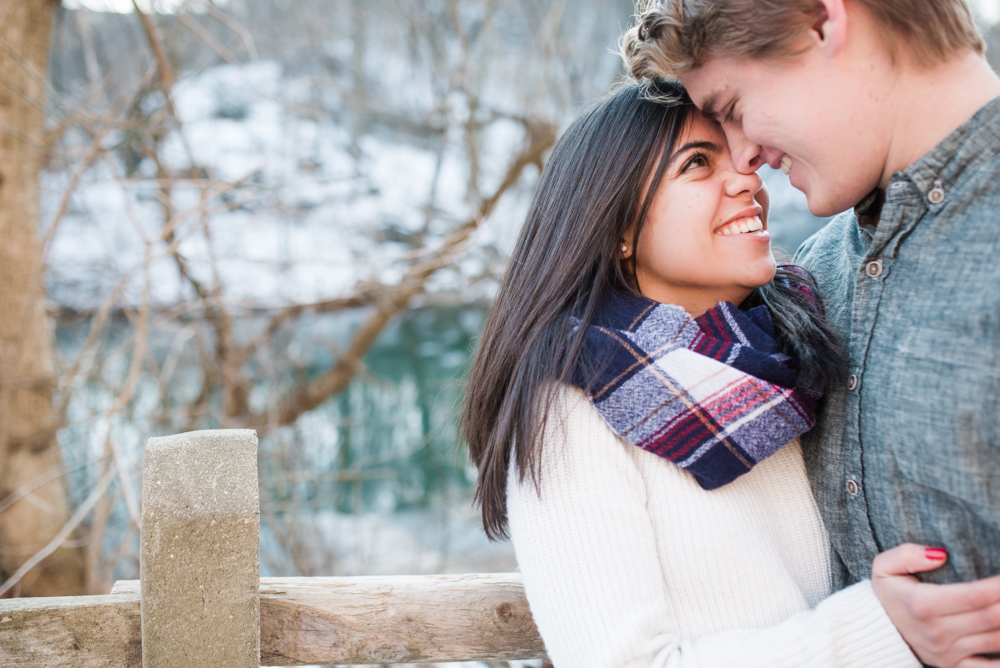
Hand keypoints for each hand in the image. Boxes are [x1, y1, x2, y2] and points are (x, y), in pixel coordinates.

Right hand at [872, 544, 999, 667]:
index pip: (973, 596)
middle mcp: (938, 632)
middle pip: (991, 618)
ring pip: (996, 641)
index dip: (999, 587)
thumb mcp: (883, 567)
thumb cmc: (887, 594)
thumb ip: (906, 555)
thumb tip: (940, 555)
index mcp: (923, 605)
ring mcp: (949, 653)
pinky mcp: (955, 667)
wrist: (875, 630)